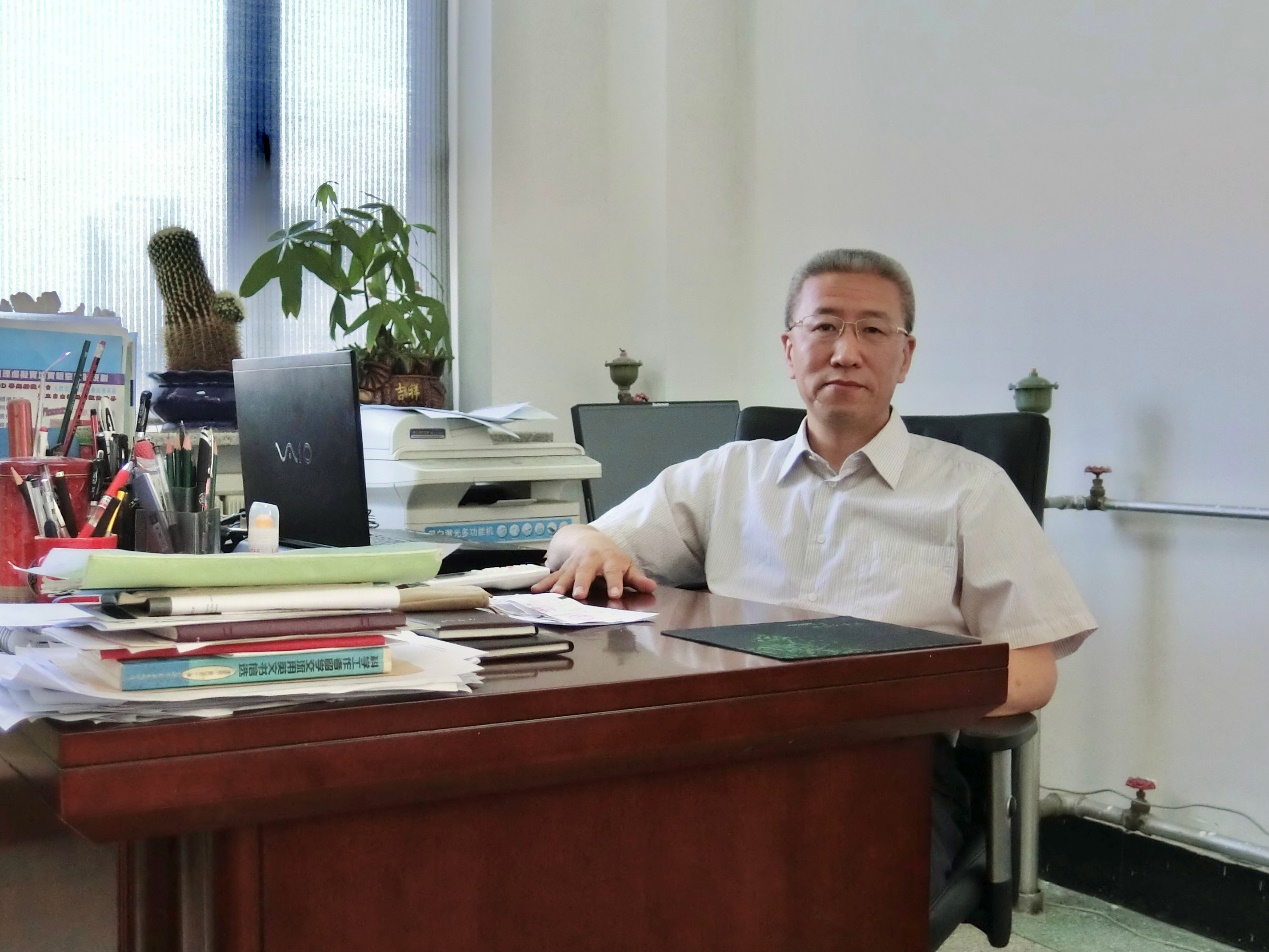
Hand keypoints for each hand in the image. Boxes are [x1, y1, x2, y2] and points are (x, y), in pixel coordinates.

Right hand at [531, 524, 656, 599]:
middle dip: (582, 582)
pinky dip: (543, 584)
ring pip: (566, 574)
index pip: (613, 572)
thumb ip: (637, 579)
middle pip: (585, 571)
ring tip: (555, 594)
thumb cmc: (611, 558)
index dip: (614, 583)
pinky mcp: (562, 569)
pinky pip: (552, 577)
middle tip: (580, 595)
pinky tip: (536, 591)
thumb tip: (651, 588)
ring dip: (560, 584)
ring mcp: (574, 564)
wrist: (587, 540)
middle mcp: (590, 561)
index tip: (615, 595)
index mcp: (609, 561)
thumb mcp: (626, 565)